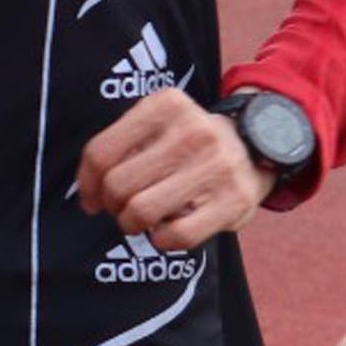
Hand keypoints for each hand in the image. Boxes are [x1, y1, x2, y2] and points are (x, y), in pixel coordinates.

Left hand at [74, 91, 274, 254]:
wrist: (257, 146)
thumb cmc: (191, 142)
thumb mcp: (160, 123)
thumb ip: (123, 144)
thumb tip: (87, 191)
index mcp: (166, 105)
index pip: (101, 152)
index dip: (87, 183)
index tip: (90, 198)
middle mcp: (192, 132)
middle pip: (119, 185)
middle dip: (111, 205)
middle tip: (119, 209)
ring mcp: (216, 166)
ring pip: (142, 211)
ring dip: (131, 224)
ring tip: (139, 220)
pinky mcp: (234, 201)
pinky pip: (176, 235)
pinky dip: (161, 240)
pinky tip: (164, 231)